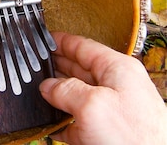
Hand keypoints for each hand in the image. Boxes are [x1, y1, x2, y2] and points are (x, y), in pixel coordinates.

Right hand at [40, 32, 166, 144]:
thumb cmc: (137, 139)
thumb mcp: (93, 105)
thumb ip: (66, 90)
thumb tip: (47, 86)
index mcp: (117, 70)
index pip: (84, 46)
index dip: (63, 41)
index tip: (46, 39)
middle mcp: (114, 86)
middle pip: (78, 69)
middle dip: (56, 66)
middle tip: (36, 64)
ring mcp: (109, 110)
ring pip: (76, 95)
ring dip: (57, 94)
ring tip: (38, 91)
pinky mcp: (103, 131)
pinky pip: (77, 120)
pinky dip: (62, 120)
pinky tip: (51, 121)